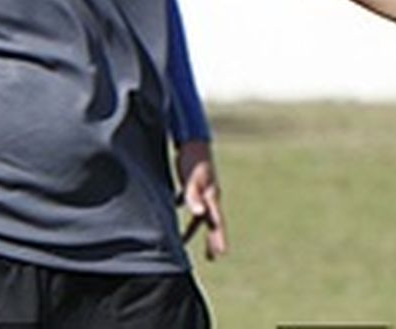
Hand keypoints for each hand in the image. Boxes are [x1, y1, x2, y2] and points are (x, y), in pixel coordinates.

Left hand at [175, 139, 227, 259]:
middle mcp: (210, 194)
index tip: (221, 254)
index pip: (216, 222)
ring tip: (183, 239)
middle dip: (212, 239)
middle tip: (214, 257)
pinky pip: (190, 200)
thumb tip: (199, 213)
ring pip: (200, 212)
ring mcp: (203, 188)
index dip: (218, 238)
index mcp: (211, 196)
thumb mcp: (192, 179)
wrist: (192, 138)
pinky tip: (174, 208)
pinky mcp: (193, 182)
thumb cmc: (192, 159)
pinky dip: (185, 206)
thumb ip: (194, 196)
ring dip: (194, 227)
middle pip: (212, 221)